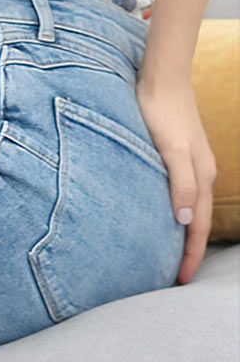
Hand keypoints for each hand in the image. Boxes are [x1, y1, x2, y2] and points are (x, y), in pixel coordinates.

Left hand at [135, 74, 215, 284]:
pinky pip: (180, 193)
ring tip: (167, 254)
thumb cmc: (161, 111)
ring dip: (182, 233)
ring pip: (190, 208)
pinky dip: (175, 211)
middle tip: (173, 277)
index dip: (189, 255)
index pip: (197, 226)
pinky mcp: (177, 155)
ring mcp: (191, 165)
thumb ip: (179, 182)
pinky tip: (161, 215)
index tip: (179, 282)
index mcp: (200, 178)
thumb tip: (185, 219)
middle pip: (196, 221)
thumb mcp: (170, 148)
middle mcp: (200, 174)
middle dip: (188, 251)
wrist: (160, 79)